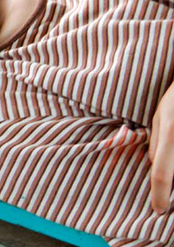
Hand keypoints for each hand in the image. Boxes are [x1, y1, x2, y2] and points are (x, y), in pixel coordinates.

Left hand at [149, 81, 173, 213]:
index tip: (158, 209)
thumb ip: (156, 142)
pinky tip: (171, 161)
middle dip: (171, 190)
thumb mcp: (161, 115)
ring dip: (173, 174)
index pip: (162, 174)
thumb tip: (152, 165)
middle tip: (164, 201)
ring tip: (167, 187)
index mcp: (171, 135)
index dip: (159, 195)